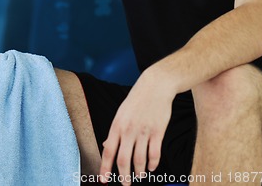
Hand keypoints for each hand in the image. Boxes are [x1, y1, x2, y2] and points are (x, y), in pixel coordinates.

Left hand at [99, 67, 174, 184]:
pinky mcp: (158, 131)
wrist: (155, 85)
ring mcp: (144, 131)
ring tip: (139, 175)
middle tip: (125, 184)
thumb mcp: (121, 112)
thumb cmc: (137, 99)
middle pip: (124, 160)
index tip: (103, 180)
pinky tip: (152, 167)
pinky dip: (153, 164)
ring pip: (140, 160)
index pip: (108, 151)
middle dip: (124, 177)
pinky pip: (154, 154)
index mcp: (117, 124)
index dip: (105, 168)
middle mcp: (129, 129)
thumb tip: (106, 145)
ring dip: (139, 172)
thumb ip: (115, 131)